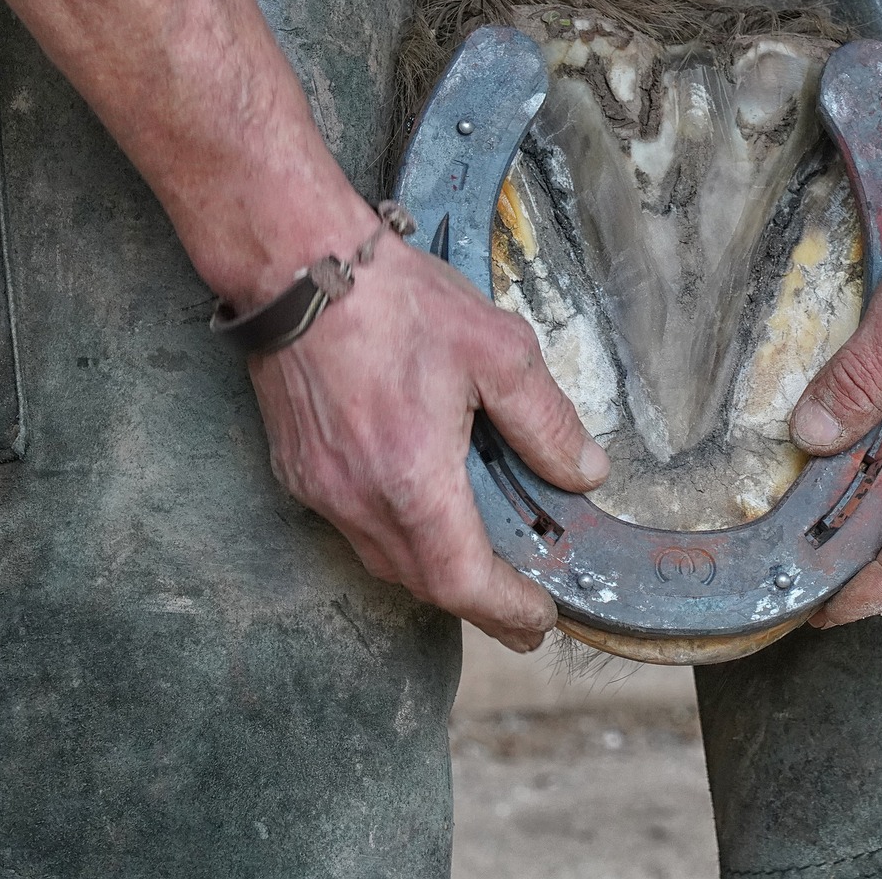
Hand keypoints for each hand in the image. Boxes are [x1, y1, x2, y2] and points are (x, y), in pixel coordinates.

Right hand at [250, 234, 607, 651]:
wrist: (296, 264)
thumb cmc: (393, 301)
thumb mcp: (496, 351)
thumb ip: (546, 421)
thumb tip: (585, 472)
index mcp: (412, 480)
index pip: (462, 582)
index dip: (506, 611)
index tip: (540, 619)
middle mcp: (358, 500)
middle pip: (422, 583)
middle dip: (478, 603)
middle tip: (521, 611)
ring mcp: (319, 489)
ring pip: (383, 560)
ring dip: (433, 572)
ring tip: (478, 565)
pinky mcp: (297, 469)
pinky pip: (352, 527)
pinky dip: (395, 536)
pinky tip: (420, 510)